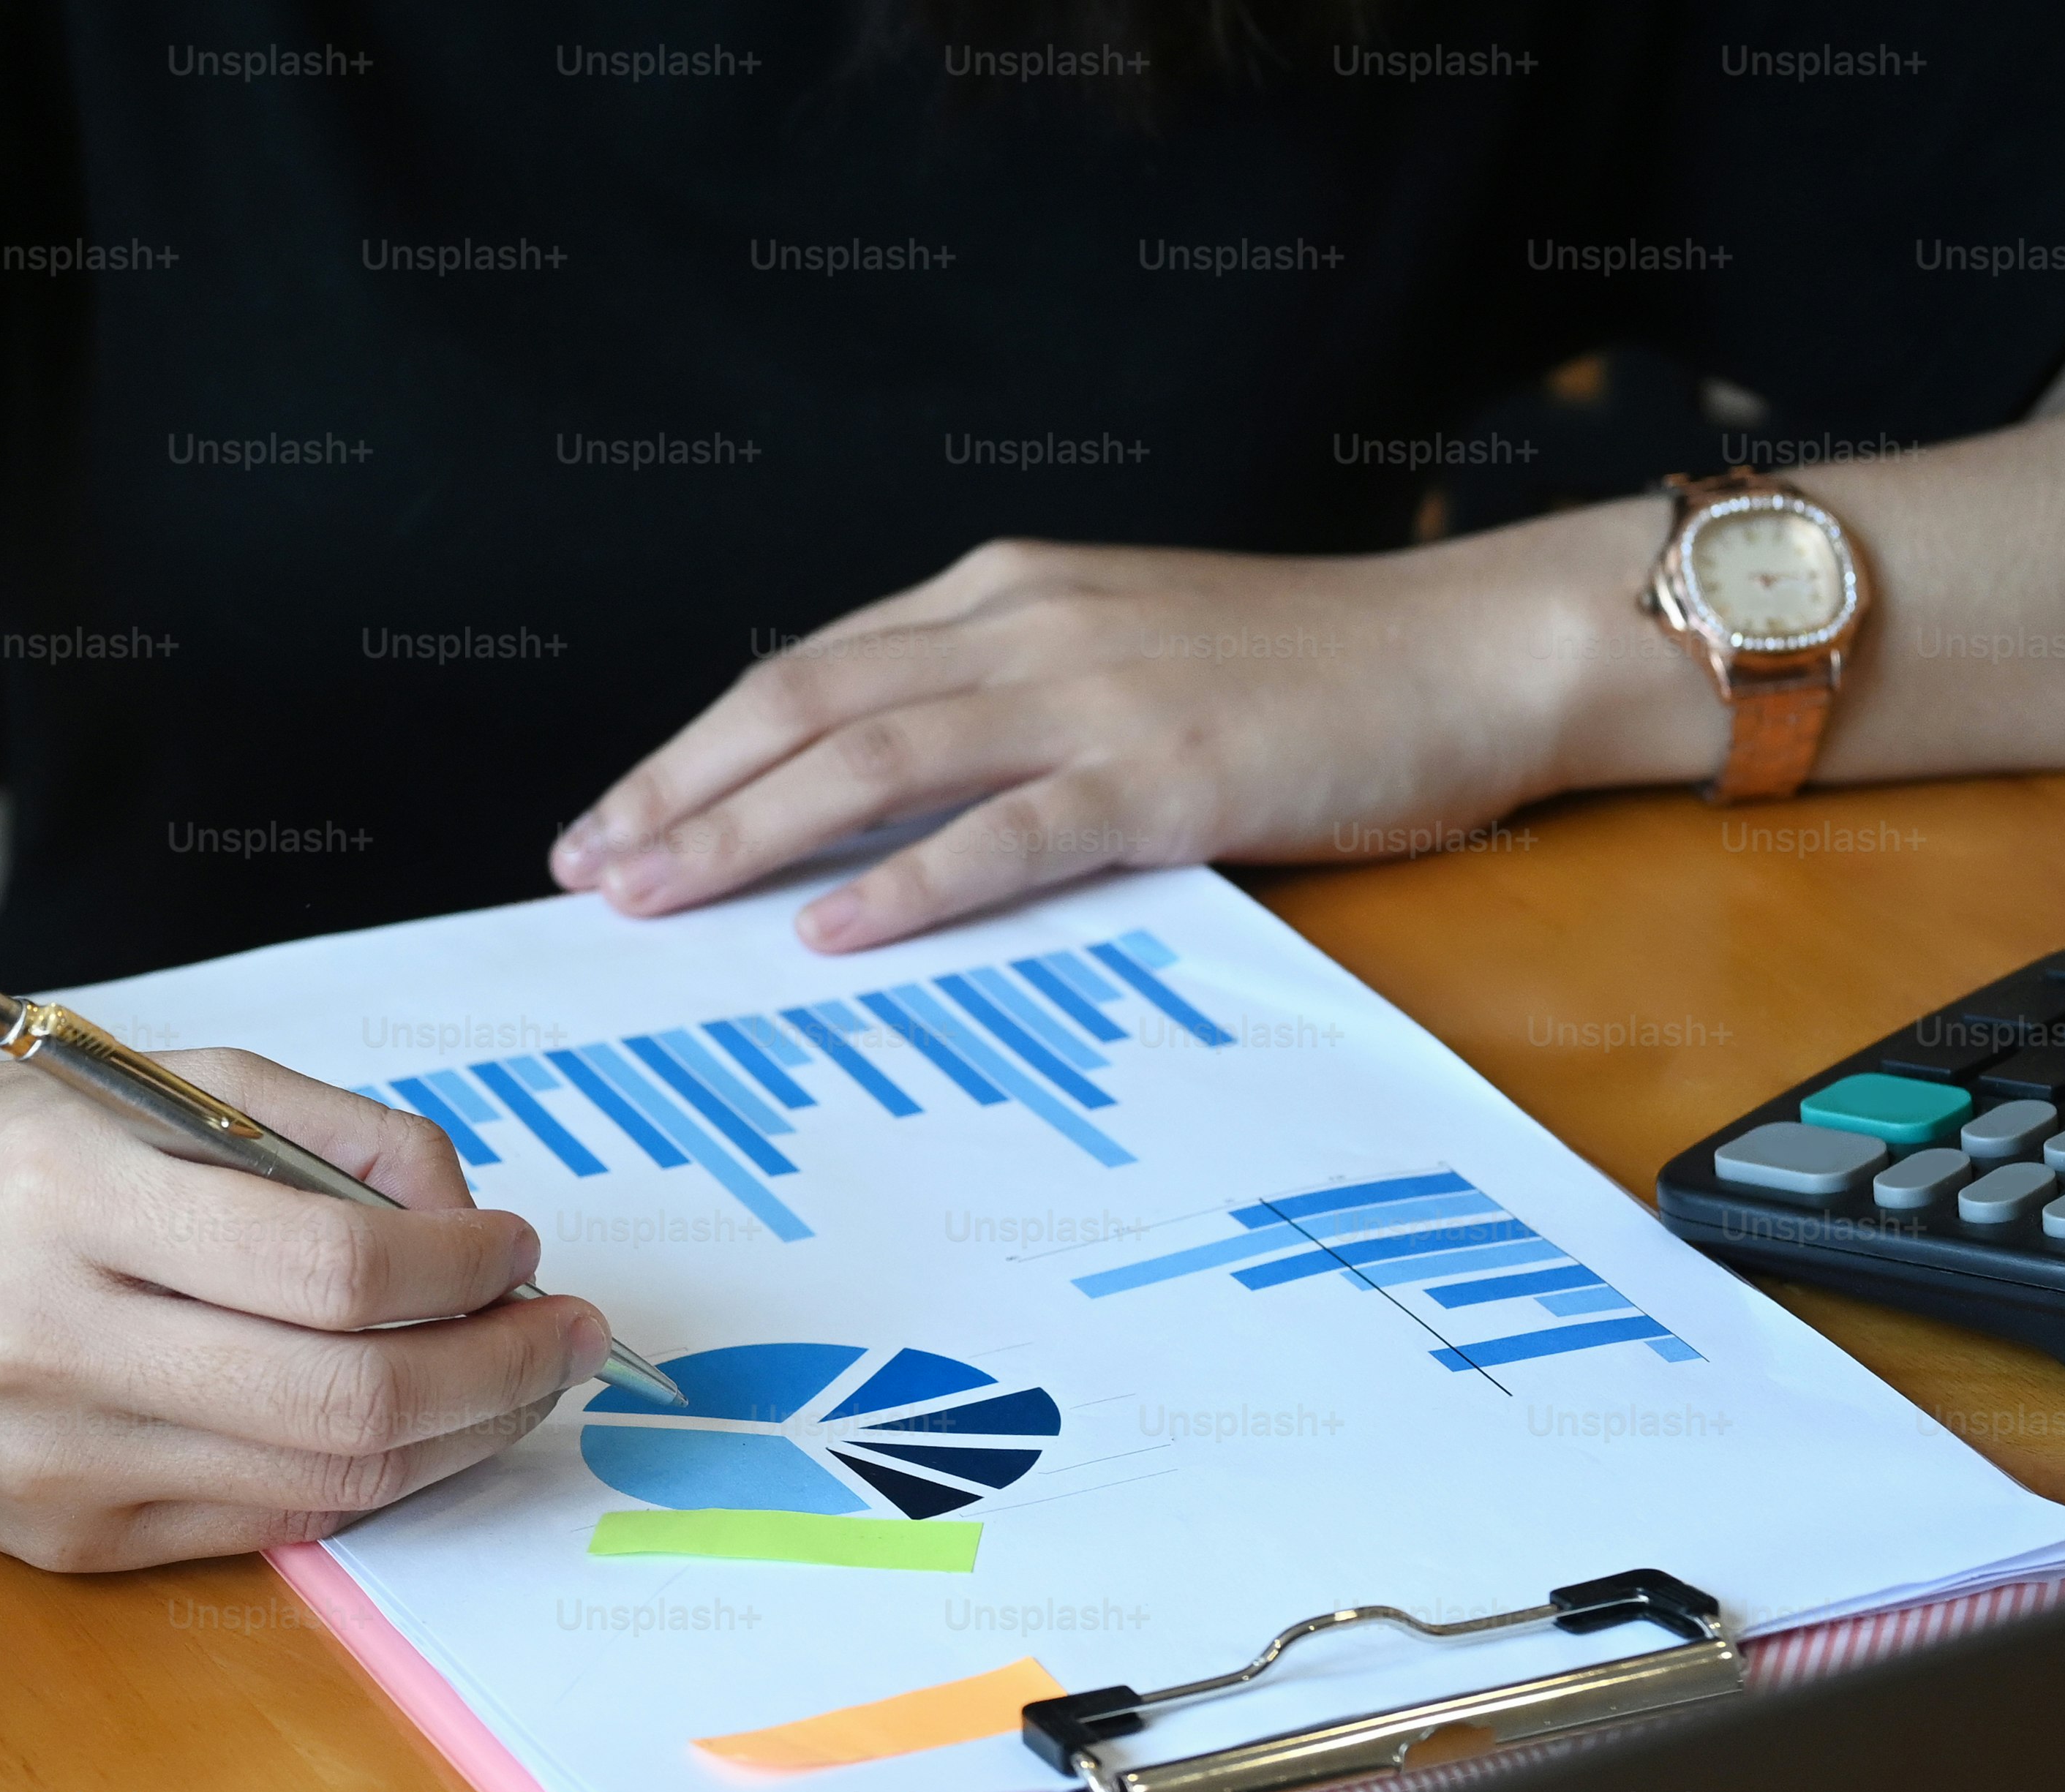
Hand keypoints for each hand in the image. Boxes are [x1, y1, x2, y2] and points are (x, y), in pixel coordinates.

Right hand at [0, 1053, 620, 1571]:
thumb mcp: (127, 1083)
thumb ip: (303, 1131)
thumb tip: (459, 1217)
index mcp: (64, 1202)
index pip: (331, 1271)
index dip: (466, 1269)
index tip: (514, 1244)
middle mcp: (49, 1346)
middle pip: (350, 1401)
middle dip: (500, 1371)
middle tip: (566, 1331)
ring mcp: (48, 1464)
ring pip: (325, 1483)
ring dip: (458, 1436)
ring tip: (512, 1379)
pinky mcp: (53, 1542)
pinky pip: (259, 1525)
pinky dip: (358, 1479)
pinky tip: (398, 1427)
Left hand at [549, 510, 1669, 950]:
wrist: (1477, 649)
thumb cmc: (1309, 671)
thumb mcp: (1120, 653)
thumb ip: (999, 701)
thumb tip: (873, 792)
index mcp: (1006, 592)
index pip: (808, 668)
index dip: (696, 747)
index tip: (612, 818)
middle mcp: (1026, 626)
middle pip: (803, 704)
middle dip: (677, 790)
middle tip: (587, 871)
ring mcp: (1093, 697)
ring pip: (870, 760)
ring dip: (745, 832)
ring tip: (655, 897)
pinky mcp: (1166, 776)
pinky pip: (1004, 834)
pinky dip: (903, 880)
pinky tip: (825, 927)